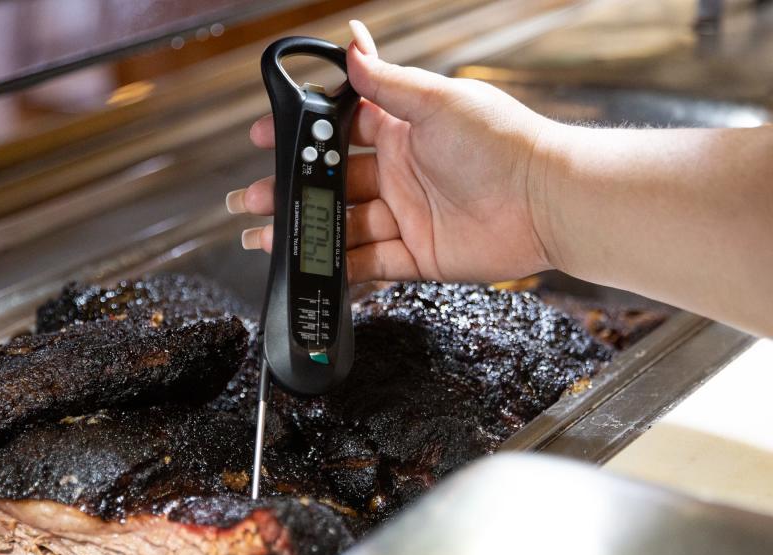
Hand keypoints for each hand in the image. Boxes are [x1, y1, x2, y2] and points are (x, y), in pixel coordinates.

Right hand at [226, 20, 557, 282]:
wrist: (546, 201)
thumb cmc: (503, 143)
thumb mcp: (437, 102)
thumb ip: (387, 81)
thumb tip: (354, 40)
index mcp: (401, 133)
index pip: (339, 131)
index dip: (302, 135)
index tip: (265, 137)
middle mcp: (399, 175)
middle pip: (332, 184)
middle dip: (290, 190)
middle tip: (253, 197)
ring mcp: (406, 217)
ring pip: (342, 226)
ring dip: (304, 230)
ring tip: (265, 235)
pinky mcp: (417, 256)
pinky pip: (369, 264)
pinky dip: (339, 268)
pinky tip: (309, 265)